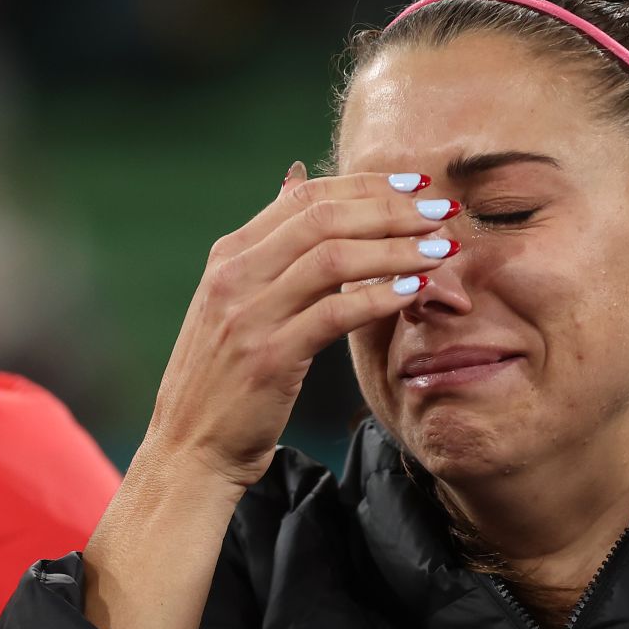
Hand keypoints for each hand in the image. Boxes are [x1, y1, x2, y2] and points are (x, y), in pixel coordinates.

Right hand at [146, 162, 458, 487]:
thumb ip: (270, 244)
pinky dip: (381, 297)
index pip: (306, 197)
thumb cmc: (225, 377)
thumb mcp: (236, 299)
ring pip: (333, 258)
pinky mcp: (270, 358)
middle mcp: (235, 276)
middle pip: (324, 218)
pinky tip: (415, 292)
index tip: (415, 185)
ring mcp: (249, 316)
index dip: (366, 185)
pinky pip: (335, 313)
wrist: (188, 449)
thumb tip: (296, 179)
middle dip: (391, 209)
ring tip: (440, 249)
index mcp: (230, 255)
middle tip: (440, 210)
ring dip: (397, 248)